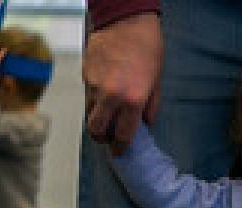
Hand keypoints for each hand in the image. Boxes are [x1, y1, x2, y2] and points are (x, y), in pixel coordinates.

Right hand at [83, 12, 163, 154]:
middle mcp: (111, 96)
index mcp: (133, 100)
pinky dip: (94, 101)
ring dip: (96, 120)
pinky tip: (103, 94)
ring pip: (88, 113)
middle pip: (97, 129)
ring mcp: (94, 85)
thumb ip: (150, 106)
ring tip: (106, 117)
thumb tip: (145, 124)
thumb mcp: (156, 81)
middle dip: (101, 138)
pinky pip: (87, 95)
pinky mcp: (85, 74)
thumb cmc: (148, 49)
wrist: (125, 21)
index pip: (123, 134)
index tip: (120, 152)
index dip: (121, 147)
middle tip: (107, 138)